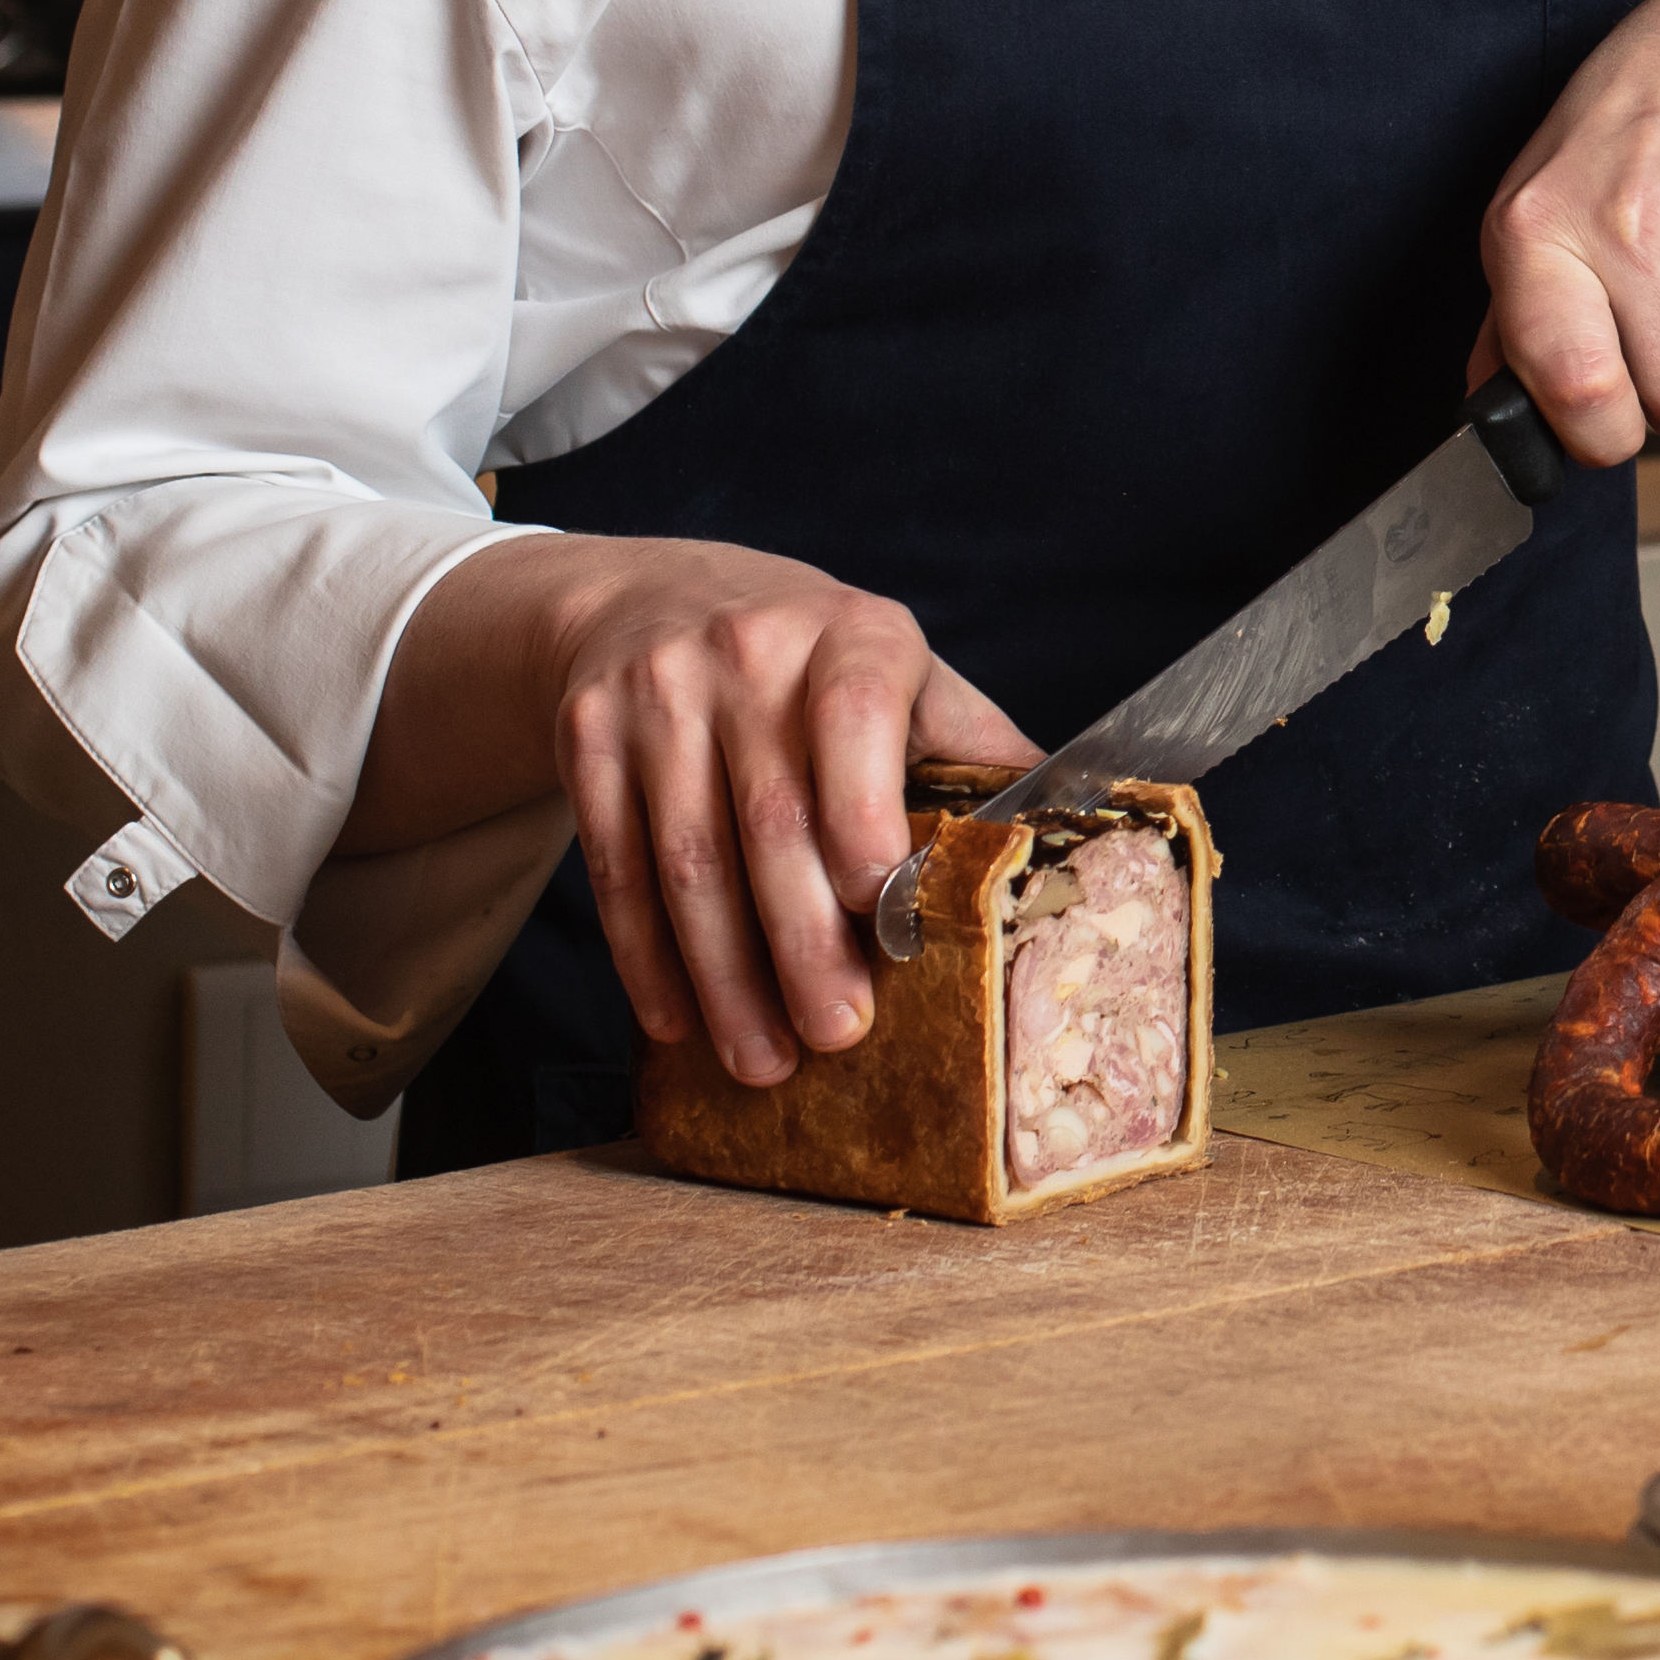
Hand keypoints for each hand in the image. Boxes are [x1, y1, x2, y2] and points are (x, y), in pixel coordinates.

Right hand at [367, 530, 1031, 1087]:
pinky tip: (675, 1018)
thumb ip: (972, 746)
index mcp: (853, 635)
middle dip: (802, 943)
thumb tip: (1071, 835)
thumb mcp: (899, 671)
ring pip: (686, 859)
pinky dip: (644, 955)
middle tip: (837, 1035)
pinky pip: (613, 863)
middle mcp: (750, 650)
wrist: (661, 599)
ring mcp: (658, 690)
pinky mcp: (588, 732)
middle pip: (771, 819)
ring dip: (722, 977)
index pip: (859, 720)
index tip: (882, 914)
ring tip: (761, 1060)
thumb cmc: (816, 662)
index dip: (864, 818)